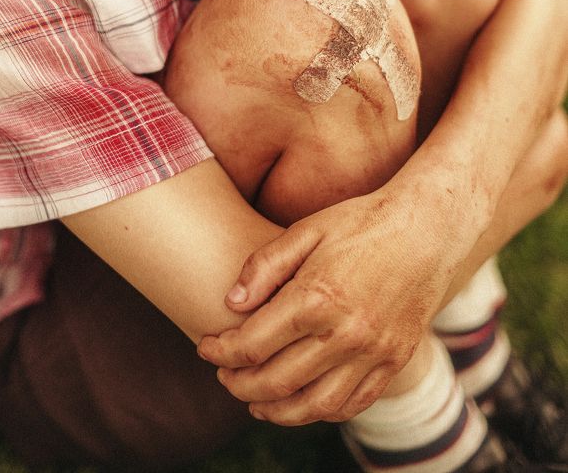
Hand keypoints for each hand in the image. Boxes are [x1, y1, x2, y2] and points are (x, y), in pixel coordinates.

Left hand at [198, 176, 461, 424]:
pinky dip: (319, 411)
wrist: (428, 230)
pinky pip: (351, 404)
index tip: (205, 346)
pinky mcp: (394, 362)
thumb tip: (230, 303)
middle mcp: (345, 334)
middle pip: (276, 381)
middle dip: (238, 383)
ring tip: (254, 400)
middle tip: (223, 375)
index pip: (252, 344)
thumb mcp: (307, 229)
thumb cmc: (362, 223)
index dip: (220, 351)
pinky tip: (301, 401)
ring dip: (275, 410)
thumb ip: (265, 266)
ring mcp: (373, 354)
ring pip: (313, 406)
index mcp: (316, 297)